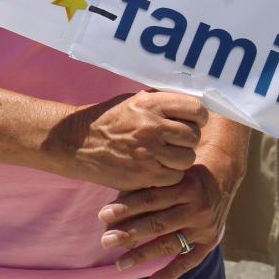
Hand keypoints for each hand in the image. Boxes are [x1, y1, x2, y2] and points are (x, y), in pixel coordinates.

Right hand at [55, 89, 207, 190]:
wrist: (80, 143)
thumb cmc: (110, 119)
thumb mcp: (135, 101)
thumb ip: (163, 102)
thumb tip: (192, 104)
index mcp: (152, 103)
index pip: (196, 109)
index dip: (198, 117)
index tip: (193, 120)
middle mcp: (153, 126)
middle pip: (193, 136)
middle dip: (189, 139)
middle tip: (177, 140)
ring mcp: (149, 152)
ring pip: (188, 158)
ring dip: (181, 158)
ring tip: (167, 154)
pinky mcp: (145, 175)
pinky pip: (175, 177)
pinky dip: (171, 174)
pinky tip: (158, 167)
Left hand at [97, 152, 238, 278]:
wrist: (223, 176)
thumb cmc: (186, 172)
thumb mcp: (173, 170)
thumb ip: (150, 183)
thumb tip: (115, 203)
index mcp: (186, 185)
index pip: (151, 198)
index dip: (126, 207)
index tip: (103, 215)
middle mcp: (196, 207)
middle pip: (158, 223)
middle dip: (129, 233)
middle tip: (105, 241)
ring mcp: (204, 227)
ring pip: (169, 244)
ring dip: (142, 255)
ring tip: (119, 264)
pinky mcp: (209, 243)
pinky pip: (188, 262)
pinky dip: (169, 273)